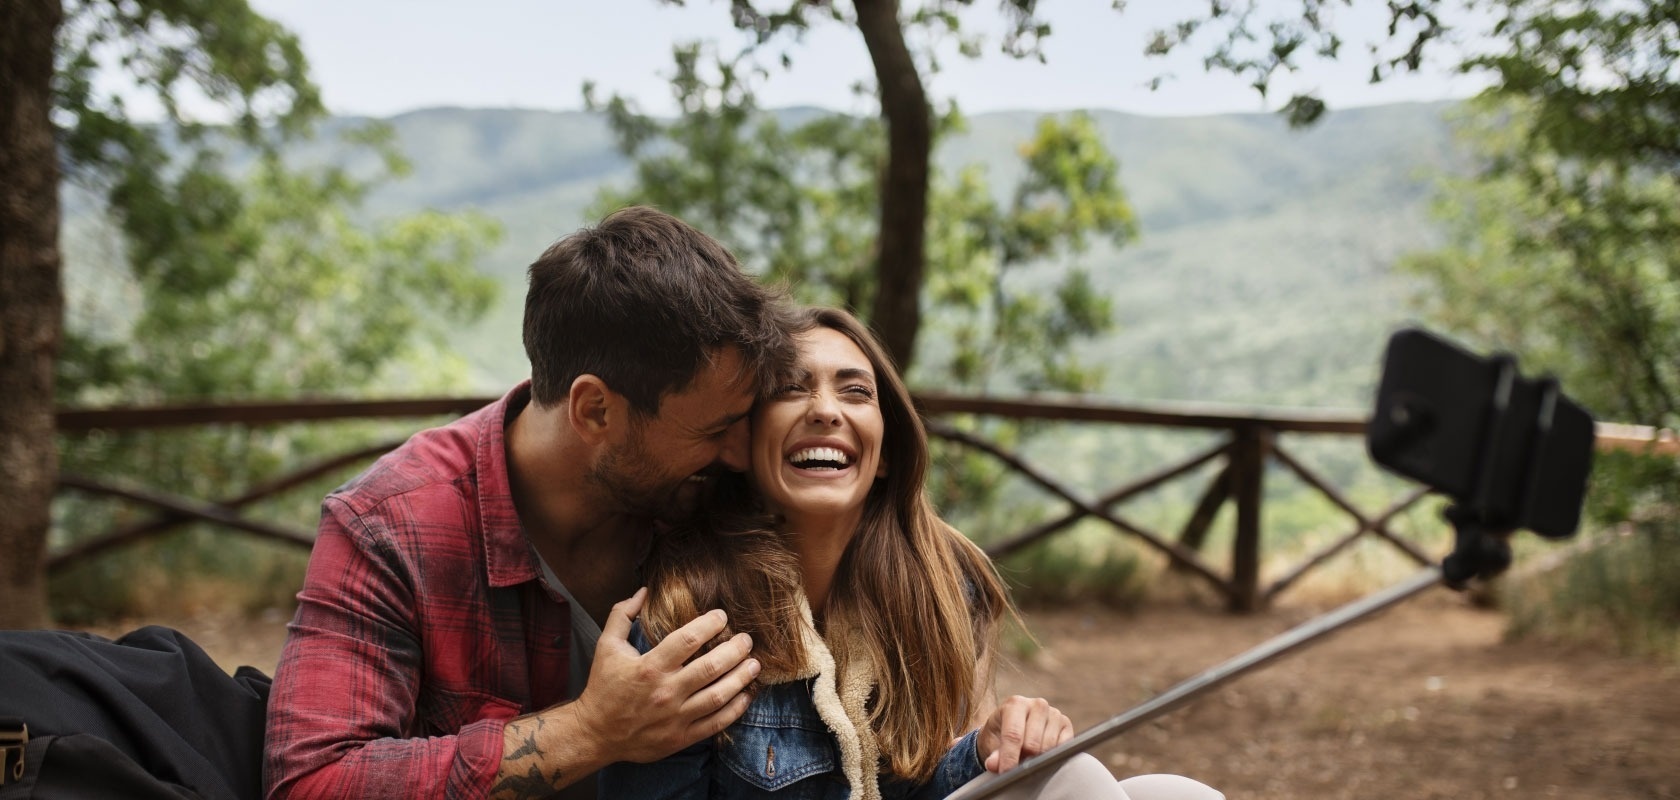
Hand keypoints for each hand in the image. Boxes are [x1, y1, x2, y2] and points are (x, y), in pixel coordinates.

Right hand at [569, 588, 759, 763]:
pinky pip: (716, 723)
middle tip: (747, 640)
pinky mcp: (681, 737)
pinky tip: (746, 695)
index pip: (688, 639)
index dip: (710, 624)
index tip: (722, 616)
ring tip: (754, 664)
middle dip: (735, 650)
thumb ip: (623, 615)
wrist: (595, 734)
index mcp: (650, 666)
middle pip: (711, 667)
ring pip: (719, 695)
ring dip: (741, 677)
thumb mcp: (606, 646)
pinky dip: (736, 709)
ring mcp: (676, 716)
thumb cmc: (602, 688)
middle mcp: (666, 691)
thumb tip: (644, 590)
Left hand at [976, 695, 1073, 773]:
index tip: (1006, 773)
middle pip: (1032, 743)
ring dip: (1039, 759)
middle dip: (1024, 760)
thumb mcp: (992, 743)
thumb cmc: (1001, 734)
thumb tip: (993, 764)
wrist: (1014, 728)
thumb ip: (994, 754)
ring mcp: (1054, 713)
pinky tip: (1044, 756)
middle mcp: (1038, 705)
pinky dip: (1053, 756)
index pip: (1013, 734)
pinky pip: (1064, 747)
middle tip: (1017, 769)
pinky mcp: (1066, 724)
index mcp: (1016, 704)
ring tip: (1029, 761)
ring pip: (1048, 747)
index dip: (1009, 757)